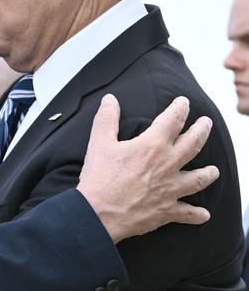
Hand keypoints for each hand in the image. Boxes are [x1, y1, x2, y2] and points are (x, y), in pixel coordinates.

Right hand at [77, 94, 217, 243]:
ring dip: (208, 173)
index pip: (173, 120)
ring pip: (198, 179)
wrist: (99, 212)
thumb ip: (107, 117)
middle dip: (202, 130)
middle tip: (206, 123)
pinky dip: (197, 215)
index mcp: (153, 145)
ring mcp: (170, 189)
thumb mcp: (99, 141)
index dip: (180, 108)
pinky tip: (204, 215)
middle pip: (193, 144)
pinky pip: (187, 213)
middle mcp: (168, 165)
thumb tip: (110, 99)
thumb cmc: (99, 176)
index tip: (183, 101)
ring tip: (214, 170)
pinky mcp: (167, 211)